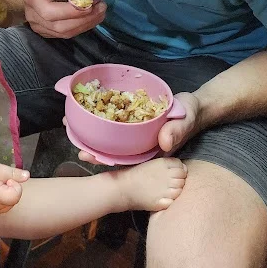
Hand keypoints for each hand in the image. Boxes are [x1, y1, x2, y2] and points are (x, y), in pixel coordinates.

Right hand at [23, 0, 105, 38]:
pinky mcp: (49, 33)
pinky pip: (68, 34)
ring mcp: (40, 27)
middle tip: (102, 5)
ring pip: (66, 33)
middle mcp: (33, 16)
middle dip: (84, 18)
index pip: (49, 12)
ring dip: (87, 22)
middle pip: (59, 26)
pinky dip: (84, 25)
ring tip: (101, 9)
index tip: (91, 1)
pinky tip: (93, 15)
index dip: (72, 10)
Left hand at [77, 92, 204, 165]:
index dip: (105, 159)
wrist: (195, 107)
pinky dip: (102, 120)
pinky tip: (86, 114)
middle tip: (73, 143)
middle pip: (113, 152)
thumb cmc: (190, 115)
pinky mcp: (135, 125)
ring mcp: (136, 137)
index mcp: (149, 152)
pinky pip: (116, 125)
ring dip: (92, 135)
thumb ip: (176, 131)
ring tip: (72, 127)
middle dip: (92, 148)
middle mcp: (140, 146)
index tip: (87, 155)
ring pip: (111, 140)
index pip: (124, 160)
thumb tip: (164, 144)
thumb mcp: (185, 121)